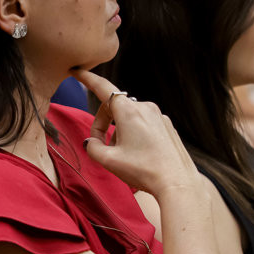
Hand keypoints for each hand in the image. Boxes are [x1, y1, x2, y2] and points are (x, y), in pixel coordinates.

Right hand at [73, 69, 202, 196]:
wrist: (177, 183)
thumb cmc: (143, 170)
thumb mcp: (109, 161)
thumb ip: (92, 148)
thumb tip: (90, 142)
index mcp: (128, 111)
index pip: (103, 88)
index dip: (87, 78)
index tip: (77, 71)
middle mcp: (144, 107)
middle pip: (114, 107)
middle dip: (102, 124)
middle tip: (99, 146)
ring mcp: (158, 116)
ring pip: (129, 118)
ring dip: (119, 132)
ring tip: (123, 157)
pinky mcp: (167, 126)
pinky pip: (143, 124)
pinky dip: (134, 135)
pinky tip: (138, 156)